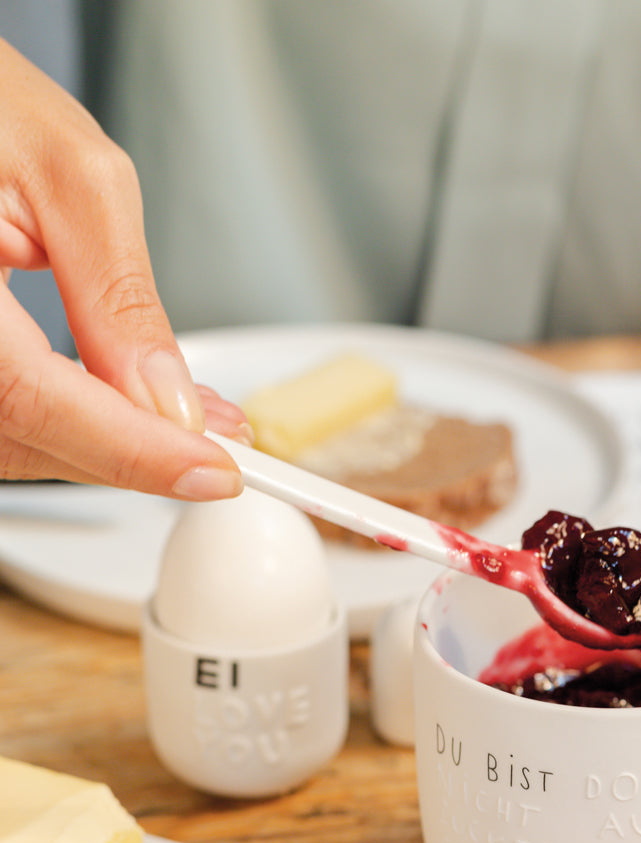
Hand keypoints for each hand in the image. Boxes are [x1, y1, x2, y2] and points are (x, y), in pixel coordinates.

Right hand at [0, 38, 246, 495]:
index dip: (133, 449)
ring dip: (111, 446)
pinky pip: (4, 415)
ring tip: (193, 425)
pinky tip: (129, 409)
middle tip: (223, 447)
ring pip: (16, 440)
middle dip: (136, 453)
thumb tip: (168, 399)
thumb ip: (120, 298)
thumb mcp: (69, 177)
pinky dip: (74, 424)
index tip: (216, 470)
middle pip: (25, 437)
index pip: (33, 400)